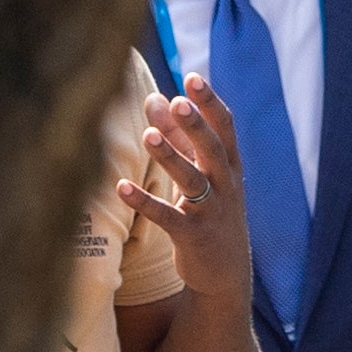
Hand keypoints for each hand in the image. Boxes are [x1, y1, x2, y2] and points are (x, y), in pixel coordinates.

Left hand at [120, 78, 252, 292]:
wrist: (225, 274)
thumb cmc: (209, 213)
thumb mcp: (201, 174)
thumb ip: (178, 137)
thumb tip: (154, 98)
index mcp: (230, 167)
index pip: (226, 129)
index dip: (211, 103)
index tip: (194, 77)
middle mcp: (225, 186)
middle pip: (213, 151)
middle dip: (197, 126)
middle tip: (179, 102)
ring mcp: (210, 213)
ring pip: (192, 181)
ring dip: (170, 158)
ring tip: (147, 135)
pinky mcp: (192, 238)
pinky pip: (167, 217)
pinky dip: (145, 202)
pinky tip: (121, 187)